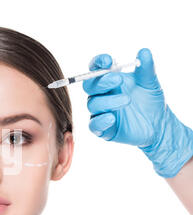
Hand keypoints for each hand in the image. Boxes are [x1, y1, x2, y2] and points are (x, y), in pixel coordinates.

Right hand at [82, 48, 192, 177]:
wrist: (158, 125)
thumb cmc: (150, 101)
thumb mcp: (150, 83)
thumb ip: (145, 68)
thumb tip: (144, 51)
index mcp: (109, 80)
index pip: (96, 68)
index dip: (98, 63)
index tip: (108, 60)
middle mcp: (101, 94)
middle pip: (89, 85)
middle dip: (102, 82)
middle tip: (118, 80)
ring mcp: (100, 111)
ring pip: (93, 104)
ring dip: (109, 101)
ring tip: (128, 100)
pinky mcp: (103, 129)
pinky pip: (94, 124)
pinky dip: (101, 121)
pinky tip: (112, 118)